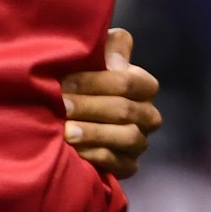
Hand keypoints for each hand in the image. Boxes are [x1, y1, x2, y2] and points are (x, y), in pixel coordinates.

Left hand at [57, 27, 163, 180]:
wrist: (69, 114)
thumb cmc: (83, 78)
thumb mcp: (96, 54)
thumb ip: (111, 46)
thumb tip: (116, 63)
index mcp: (143, 86)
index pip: (129, 82)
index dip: (97, 81)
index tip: (67, 82)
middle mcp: (148, 115)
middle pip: (125, 110)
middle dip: (91, 107)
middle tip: (63, 105)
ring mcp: (140, 142)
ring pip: (129, 137)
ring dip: (95, 133)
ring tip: (67, 131)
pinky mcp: (129, 165)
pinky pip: (122, 165)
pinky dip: (99, 157)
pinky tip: (77, 151)